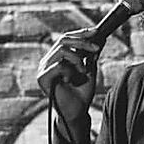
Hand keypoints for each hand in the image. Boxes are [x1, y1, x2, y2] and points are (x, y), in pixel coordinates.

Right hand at [37, 28, 100, 142]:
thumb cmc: (81, 93)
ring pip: (61, 50)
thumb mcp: (90, 69)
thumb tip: (101, 38)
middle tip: (96, 48)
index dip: (80, 33)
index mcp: (57, 57)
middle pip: (63, 40)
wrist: (77, 112)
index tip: (96, 31)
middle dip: (82, 41)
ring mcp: (43, 68)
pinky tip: (71, 80)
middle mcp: (48, 60)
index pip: (66, 38)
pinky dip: (69, 70)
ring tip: (83, 70)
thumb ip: (91, 54)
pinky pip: (58, 65)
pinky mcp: (42, 78)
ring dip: (77, 58)